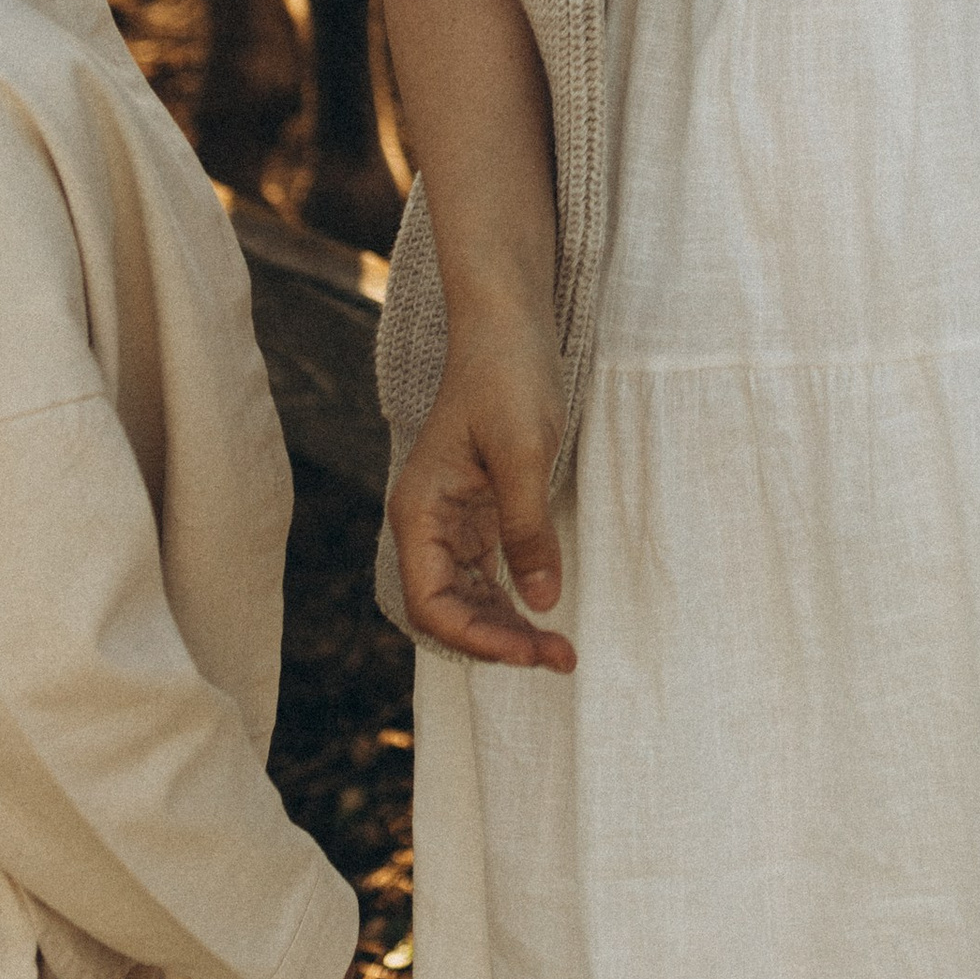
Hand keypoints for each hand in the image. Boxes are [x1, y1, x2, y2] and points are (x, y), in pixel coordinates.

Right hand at [388, 323, 575, 672]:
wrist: (508, 320)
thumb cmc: (507, 373)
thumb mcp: (525, 452)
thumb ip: (528, 528)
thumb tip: (542, 602)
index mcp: (419, 512)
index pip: (431, 604)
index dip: (477, 638)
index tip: (531, 649)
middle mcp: (427, 522)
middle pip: (449, 609)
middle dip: (499, 641)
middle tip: (561, 658)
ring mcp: (452, 517)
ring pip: (469, 596)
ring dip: (508, 626)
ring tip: (559, 648)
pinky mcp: (480, 507)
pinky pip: (487, 570)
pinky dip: (513, 596)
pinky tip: (544, 612)